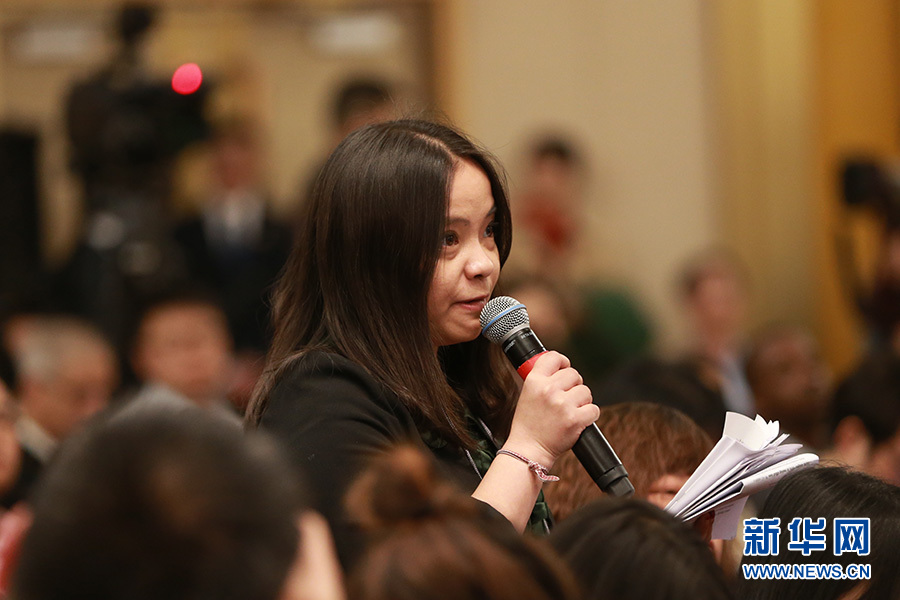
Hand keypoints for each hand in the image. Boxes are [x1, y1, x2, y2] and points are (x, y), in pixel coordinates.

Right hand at [504, 351, 598, 468]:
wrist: (528, 450)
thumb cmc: (528, 425)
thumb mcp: (527, 395)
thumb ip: (542, 380)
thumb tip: (560, 368)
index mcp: (534, 381)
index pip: (553, 357)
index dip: (563, 362)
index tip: (564, 368)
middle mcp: (548, 389)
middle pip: (574, 374)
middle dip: (574, 386)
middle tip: (567, 398)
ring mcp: (562, 404)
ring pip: (586, 391)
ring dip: (582, 401)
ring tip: (570, 411)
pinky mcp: (575, 419)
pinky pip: (594, 409)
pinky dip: (589, 415)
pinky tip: (578, 420)